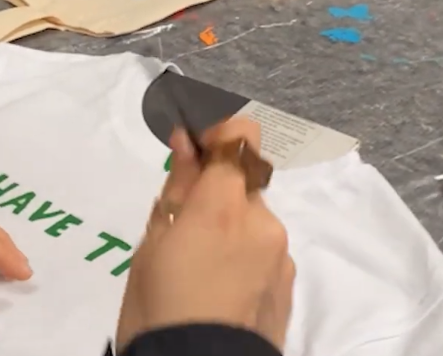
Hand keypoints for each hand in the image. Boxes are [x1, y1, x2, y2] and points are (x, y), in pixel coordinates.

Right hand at [116, 119, 294, 352]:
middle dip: (216, 193)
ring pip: (253, 219)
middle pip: (243, 182)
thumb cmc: (158, 309)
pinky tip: (220, 290)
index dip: (218, 133)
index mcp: (225, 205)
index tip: (194, 152)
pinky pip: (265, 251)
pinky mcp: (290, 286)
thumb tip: (187, 141)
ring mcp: (282, 256)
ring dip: (230, 228)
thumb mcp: (152, 243)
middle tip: (183, 229)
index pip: (241, 136)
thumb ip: (178, 186)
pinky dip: (244, 256)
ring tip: (199, 270)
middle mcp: (264, 222)